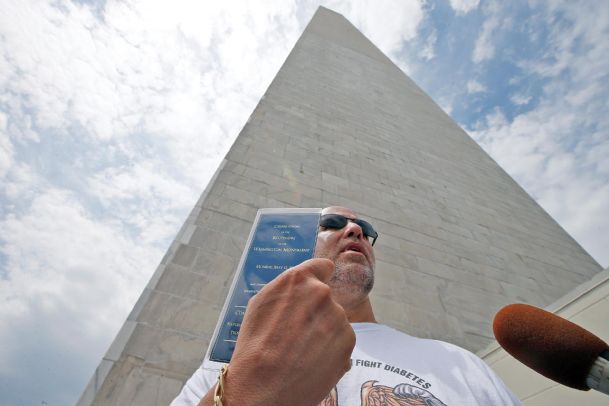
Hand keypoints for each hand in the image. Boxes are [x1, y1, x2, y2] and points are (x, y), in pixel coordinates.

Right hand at [200, 258, 354, 405]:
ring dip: (324, 331)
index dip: (318, 279)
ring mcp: (338, 317)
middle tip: (297, 332)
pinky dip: (331, 350)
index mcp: (300, 279)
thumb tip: (303, 284)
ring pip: (335, 320)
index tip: (313, 292)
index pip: (323, 266)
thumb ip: (287, 289)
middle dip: (316, 311)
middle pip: (326, 298)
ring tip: (302, 351)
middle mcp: (323, 293)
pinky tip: (312, 361)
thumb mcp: (261, 304)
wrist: (262, 387)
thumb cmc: (254, 346)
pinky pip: (342, 341)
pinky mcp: (348, 342)